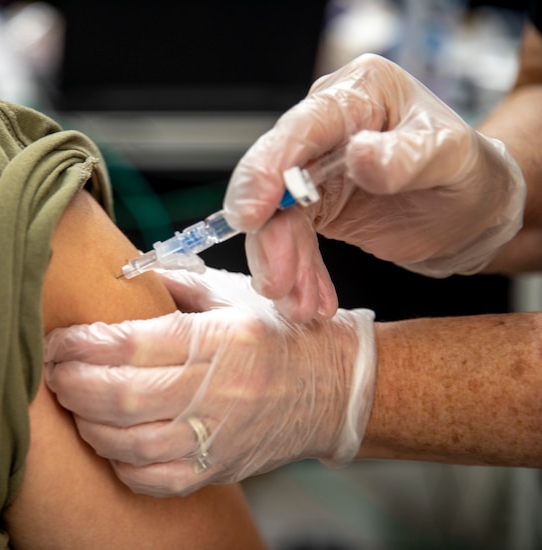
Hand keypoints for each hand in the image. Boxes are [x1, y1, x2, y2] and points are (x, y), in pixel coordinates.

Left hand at [44, 267, 375, 496]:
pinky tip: (109, 442)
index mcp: (218, 339)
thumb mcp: (232, 294)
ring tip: (74, 403)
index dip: (81, 344)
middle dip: (71, 385)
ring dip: (87, 425)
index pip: (131, 345)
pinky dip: (119, 464)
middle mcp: (216, 391)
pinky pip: (154, 480)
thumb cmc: (277, 335)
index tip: (58, 340)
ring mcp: (216, 437)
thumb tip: (117, 275)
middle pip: (120, 397)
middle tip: (51, 372)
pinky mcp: (217, 469)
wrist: (332, 388)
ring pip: (129, 444)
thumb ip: (173, 285)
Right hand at [225, 53, 525, 321]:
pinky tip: (311, 298)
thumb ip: (408, 156)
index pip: (301, 127)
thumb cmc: (470, 175)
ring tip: (301, 303)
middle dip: (270, 235)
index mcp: (359, 93)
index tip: (251, 215)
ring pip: (274, 216)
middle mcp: (327, 126)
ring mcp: (313, 167)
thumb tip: (359, 155)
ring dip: (282, 264)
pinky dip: (296, 273)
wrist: (473, 214)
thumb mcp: (453, 160)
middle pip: (273, 177)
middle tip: (278, 281)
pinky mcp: (312, 205)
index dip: (267, 170)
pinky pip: (289, 240)